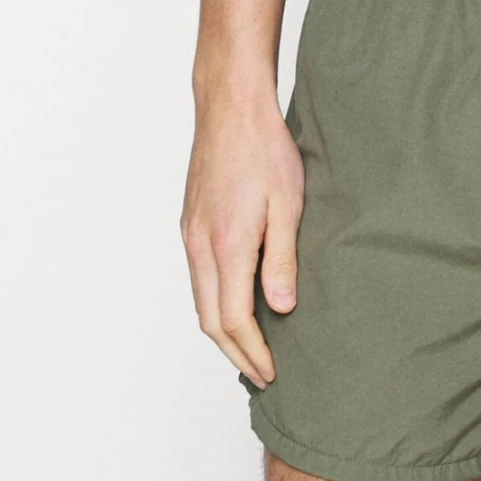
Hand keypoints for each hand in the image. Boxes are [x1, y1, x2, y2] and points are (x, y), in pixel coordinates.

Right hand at [181, 84, 304, 388]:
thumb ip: (283, 259)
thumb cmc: (266, 146)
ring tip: (253, 351)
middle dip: (236, 354)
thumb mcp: (290, 202)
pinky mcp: (190, 224)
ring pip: (200, 301)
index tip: (273, 371)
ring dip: (223, 332)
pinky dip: (215, 304)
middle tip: (264, 374)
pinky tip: (237, 307)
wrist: (231, 106)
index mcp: (227, 243)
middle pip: (209, 320)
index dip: (253, 352)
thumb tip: (281, 310)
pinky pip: (198, 279)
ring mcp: (190, 235)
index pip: (233, 319)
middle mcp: (200, 245)